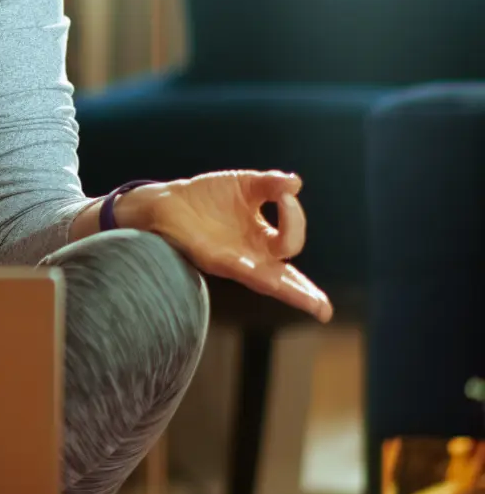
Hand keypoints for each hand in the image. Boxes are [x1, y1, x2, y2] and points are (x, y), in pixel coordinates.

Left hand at [121, 170, 332, 322]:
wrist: (168, 201)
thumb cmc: (208, 197)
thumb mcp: (245, 184)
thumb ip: (270, 184)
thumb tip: (295, 183)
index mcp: (263, 239)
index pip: (292, 240)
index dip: (295, 218)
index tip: (285, 194)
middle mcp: (252, 256)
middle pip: (286, 279)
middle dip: (305, 293)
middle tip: (324, 310)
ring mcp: (233, 261)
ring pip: (267, 281)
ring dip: (288, 291)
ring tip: (312, 305)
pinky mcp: (212, 259)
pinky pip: (237, 269)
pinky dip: (254, 272)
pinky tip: (269, 280)